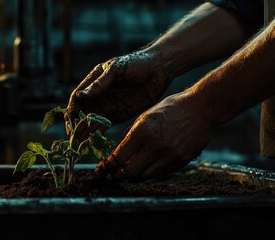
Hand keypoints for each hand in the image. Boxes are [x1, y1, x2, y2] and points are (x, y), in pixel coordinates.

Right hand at [65, 50, 172, 138]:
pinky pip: (103, 128)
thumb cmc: (136, 63)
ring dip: (84, 134)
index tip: (70, 121)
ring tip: (80, 145)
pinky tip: (93, 144)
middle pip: (80, 114)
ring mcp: (106, 107)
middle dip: (75, 126)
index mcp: (92, 82)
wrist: (158, 70)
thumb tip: (80, 95)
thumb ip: (100, 84)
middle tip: (73, 139)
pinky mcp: (116, 116)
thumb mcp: (116, 70)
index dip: (71, 110)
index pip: (76, 99)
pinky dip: (97, 136)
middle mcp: (97, 97)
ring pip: (90, 123)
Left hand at [95, 92, 213, 179]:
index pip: (119, 157)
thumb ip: (131, 136)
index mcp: (143, 130)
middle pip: (129, 172)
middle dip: (117, 175)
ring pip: (144, 176)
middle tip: (112, 176)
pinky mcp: (181, 161)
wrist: (201, 108)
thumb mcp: (145, 116)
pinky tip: (143, 170)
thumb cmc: (170, 109)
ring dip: (132, 176)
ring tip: (126, 174)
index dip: (108, 166)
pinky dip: (148, 173)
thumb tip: (116, 154)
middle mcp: (155, 145)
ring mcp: (170, 155)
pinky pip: (159, 173)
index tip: (103, 168)